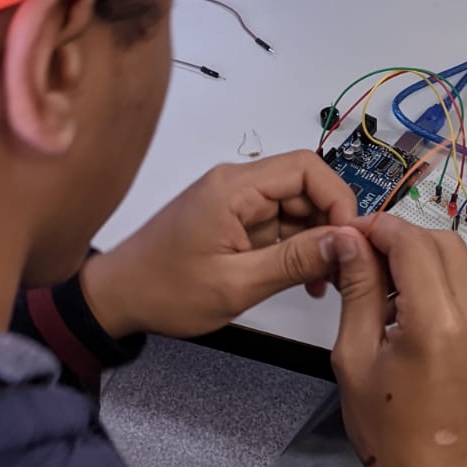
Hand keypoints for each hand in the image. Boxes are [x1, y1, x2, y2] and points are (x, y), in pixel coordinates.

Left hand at [81, 151, 357, 338]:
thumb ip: (295, 260)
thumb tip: (346, 242)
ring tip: (325, 280)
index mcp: (234, 188)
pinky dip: (298, 247)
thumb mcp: (237, 283)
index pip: (307, 168)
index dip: (338, 199)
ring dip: (317, 240)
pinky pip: (280, 223)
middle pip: (306, 186)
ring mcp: (235, 202)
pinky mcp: (233, 219)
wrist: (117, 298)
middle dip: (331, 224)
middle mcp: (236, 185)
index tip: (349, 238)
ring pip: (296, 207)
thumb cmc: (164, 290)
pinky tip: (305, 278)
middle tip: (344, 266)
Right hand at [328, 214, 466, 466]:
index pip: (412, 242)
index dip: (378, 228)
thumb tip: (349, 242)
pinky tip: (406, 313)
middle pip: (443, 242)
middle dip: (401, 238)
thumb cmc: (390, 438)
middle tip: (362, 258)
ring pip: (459, 264)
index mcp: (438, 323)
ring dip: (420, 261)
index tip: (350, 235)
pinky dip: (437, 286)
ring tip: (380, 291)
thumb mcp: (355, 360)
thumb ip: (356, 292)